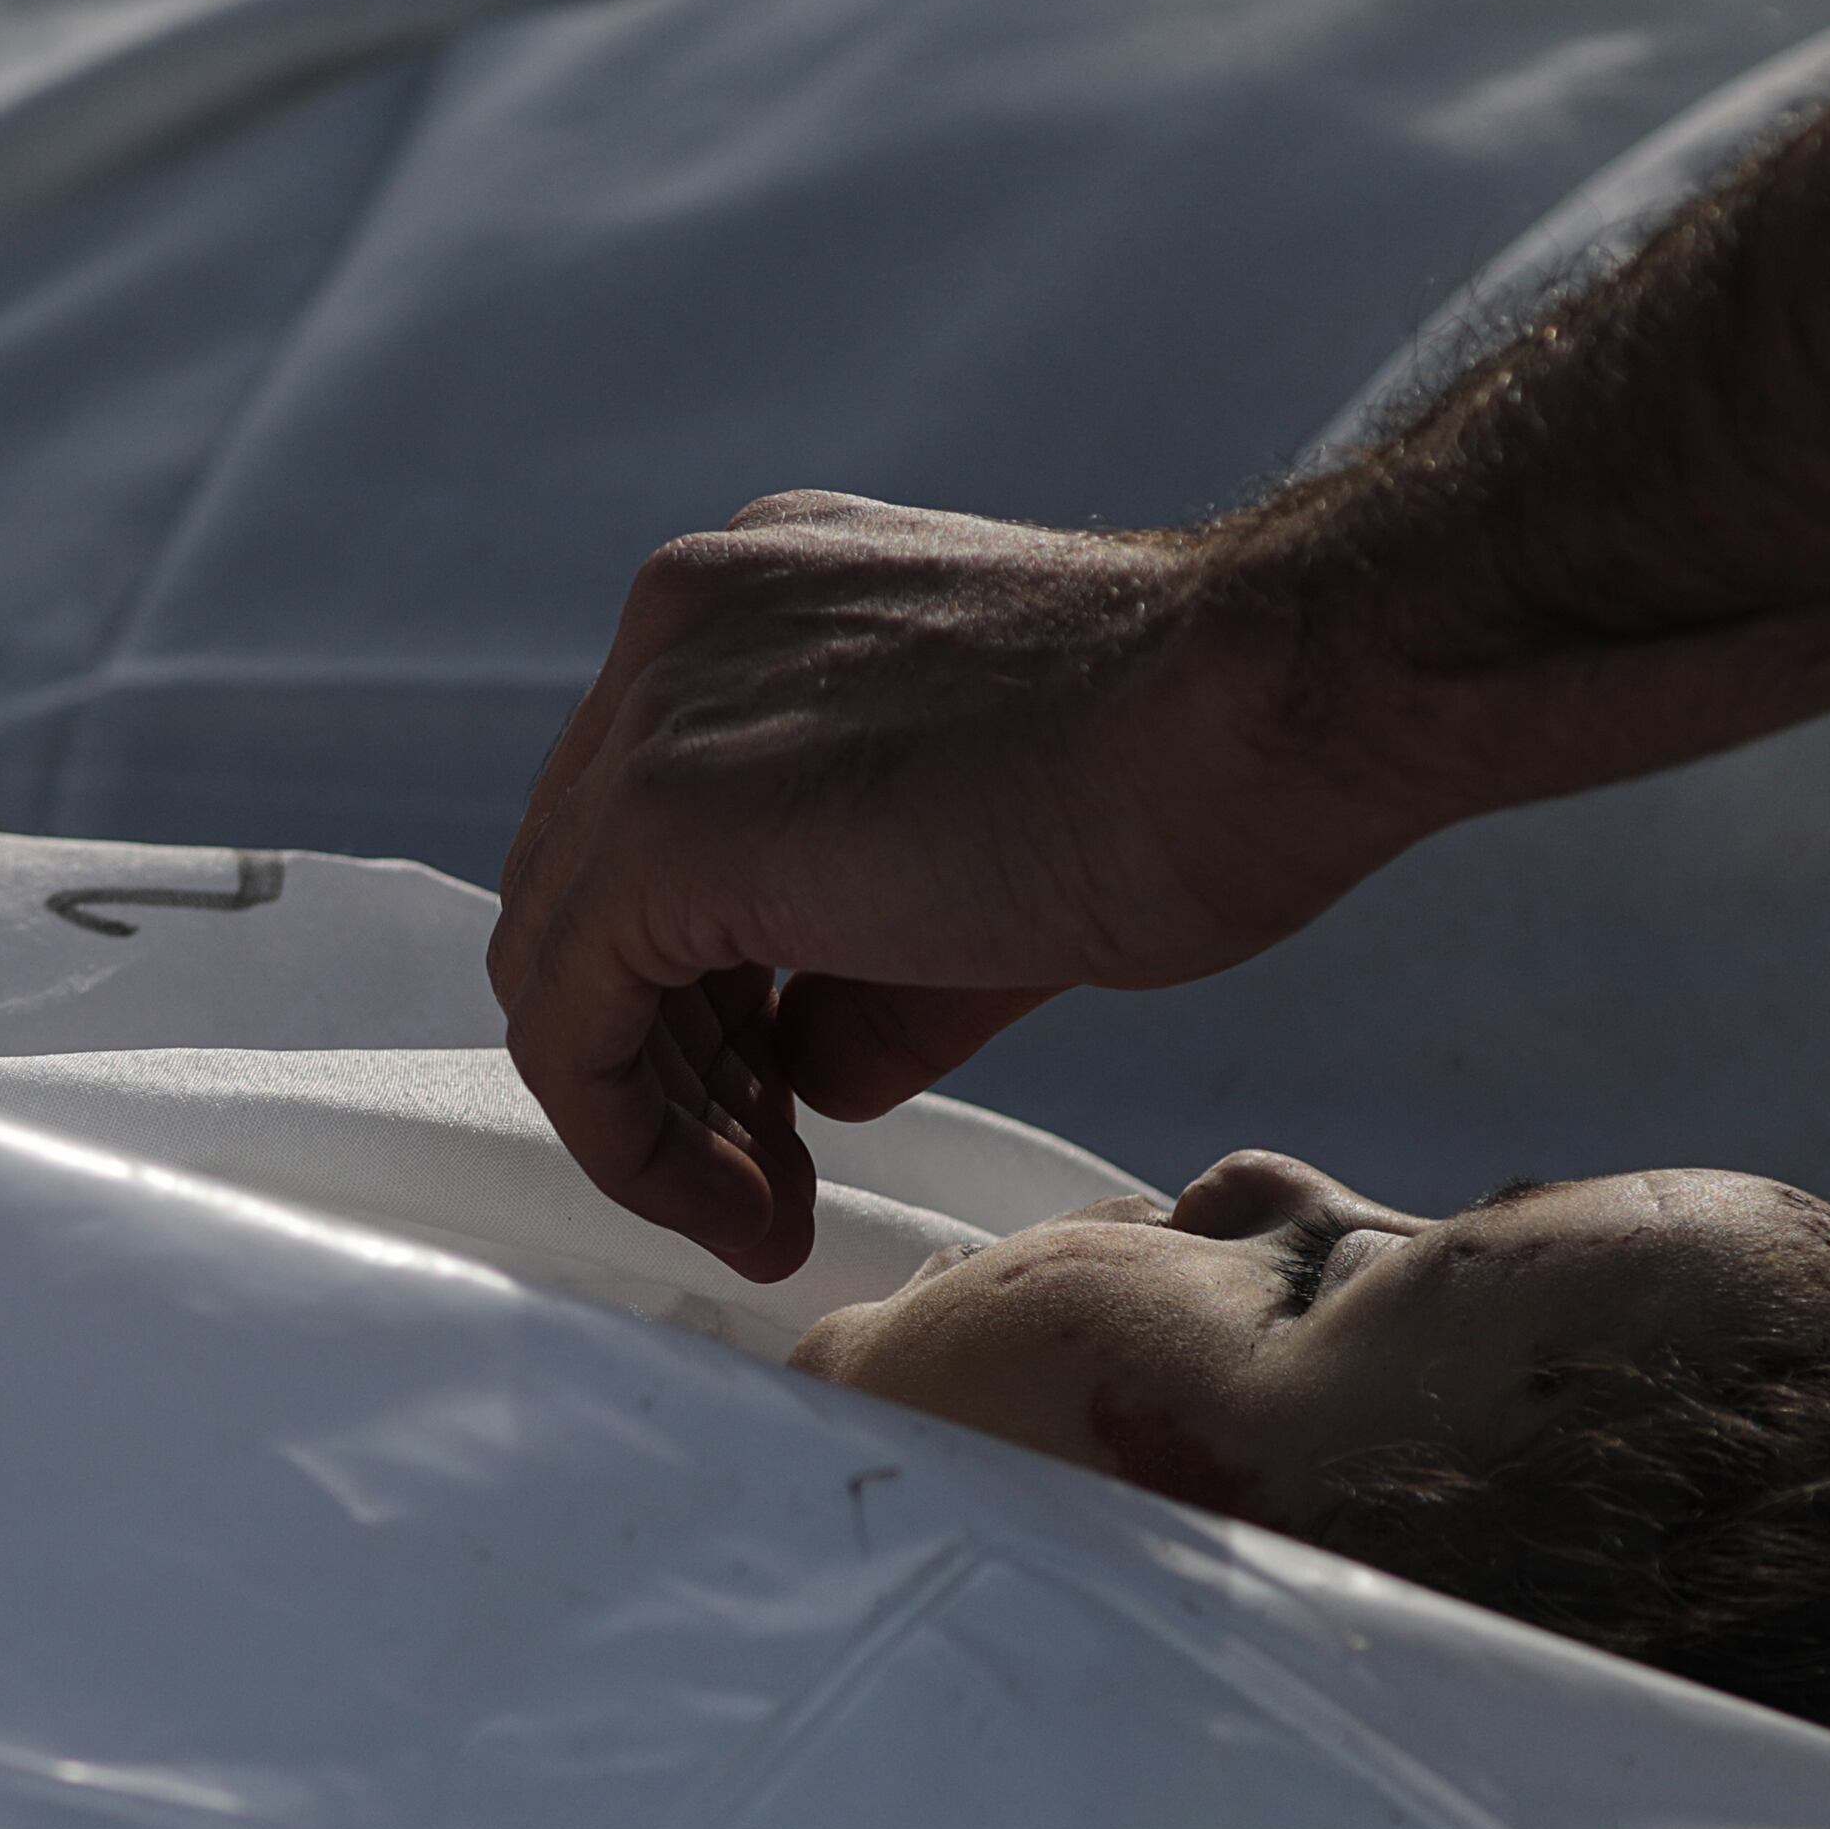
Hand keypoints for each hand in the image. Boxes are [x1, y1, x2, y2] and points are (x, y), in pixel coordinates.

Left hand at [489, 493, 1414, 1279]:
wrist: (1264, 708)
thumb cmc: (1194, 765)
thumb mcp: (988, 868)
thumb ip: (863, 965)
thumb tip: (806, 1076)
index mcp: (760, 609)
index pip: (653, 830)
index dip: (701, 998)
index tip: (782, 1116)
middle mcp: (682, 631)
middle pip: (591, 887)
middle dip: (674, 1065)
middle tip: (767, 1187)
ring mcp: (659, 710)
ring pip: (564, 954)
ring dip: (655, 1119)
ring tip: (761, 1219)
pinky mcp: (660, 818)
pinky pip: (573, 1018)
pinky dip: (634, 1139)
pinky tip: (745, 1212)